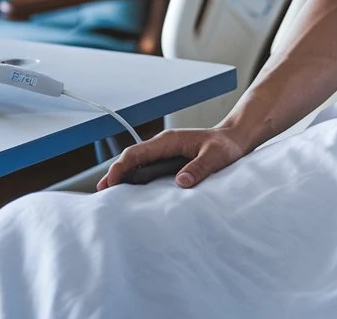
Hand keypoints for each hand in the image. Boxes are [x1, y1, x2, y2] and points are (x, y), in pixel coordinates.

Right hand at [96, 127, 248, 190]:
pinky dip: (135, 178)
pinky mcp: (169, 160)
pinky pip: (146, 168)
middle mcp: (163, 145)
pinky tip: (131, 192)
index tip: (110, 182)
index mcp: (169, 141)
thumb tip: (181, 181)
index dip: (120, 167)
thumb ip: (199, 167)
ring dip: (123, 177)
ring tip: (110, 195)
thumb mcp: (216, 157)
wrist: (235, 139)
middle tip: (101, 193)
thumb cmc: (225, 146)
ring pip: (137, 163)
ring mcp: (165, 152)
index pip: (136, 152)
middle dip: (115, 173)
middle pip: (131, 158)